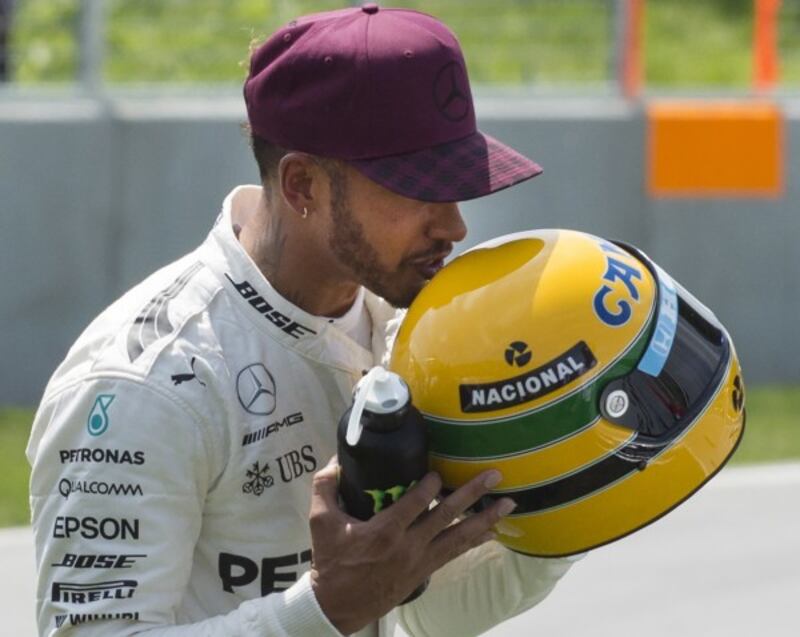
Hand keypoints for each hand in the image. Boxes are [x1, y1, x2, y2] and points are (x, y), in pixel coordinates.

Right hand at [308, 457, 515, 634]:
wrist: (337, 605)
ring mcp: (419, 560)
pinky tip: (492, 532)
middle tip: (495, 476)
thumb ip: (325, 487)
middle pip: (447, 515)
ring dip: (485, 519)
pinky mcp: (424, 572)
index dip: (429, 484)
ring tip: (508, 504)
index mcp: (384, 531)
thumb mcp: (320, 522)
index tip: (437, 472)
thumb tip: (334, 459)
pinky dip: (474, 541)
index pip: (415, 502)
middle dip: (472, 493)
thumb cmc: (330, 561)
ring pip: (458, 536)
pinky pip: (454, 553)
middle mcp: (408, 545)